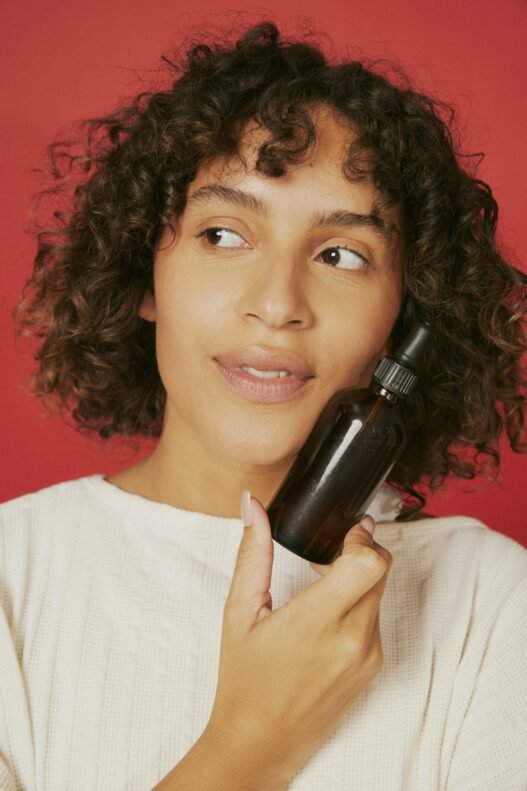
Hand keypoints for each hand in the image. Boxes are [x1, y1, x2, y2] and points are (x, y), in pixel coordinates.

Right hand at [204, 493, 392, 787]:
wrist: (260, 742)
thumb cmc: (244, 679)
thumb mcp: (239, 612)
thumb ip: (252, 553)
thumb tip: (251, 505)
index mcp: (316, 622)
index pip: (370, 563)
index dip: (363, 537)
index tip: (348, 528)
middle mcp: (352, 640)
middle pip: (382, 571)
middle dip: (360, 552)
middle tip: (327, 556)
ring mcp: (368, 657)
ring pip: (381, 593)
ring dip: (360, 579)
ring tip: (322, 588)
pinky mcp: (375, 669)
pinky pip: (378, 620)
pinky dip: (360, 606)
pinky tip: (328, 618)